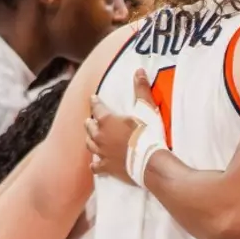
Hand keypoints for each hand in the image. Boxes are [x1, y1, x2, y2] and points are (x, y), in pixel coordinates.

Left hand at [85, 68, 162, 183]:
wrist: (150, 163)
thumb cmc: (148, 135)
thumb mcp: (146, 109)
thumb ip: (141, 90)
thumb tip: (139, 71)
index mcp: (107, 120)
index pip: (97, 108)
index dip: (95, 102)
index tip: (93, 98)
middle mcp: (100, 136)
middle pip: (90, 127)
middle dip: (91, 121)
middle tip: (91, 119)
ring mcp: (102, 153)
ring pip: (89, 144)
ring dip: (90, 139)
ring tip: (91, 136)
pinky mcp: (106, 167)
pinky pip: (95, 166)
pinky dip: (95, 164)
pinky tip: (95, 164)